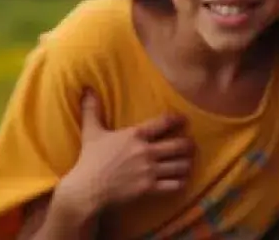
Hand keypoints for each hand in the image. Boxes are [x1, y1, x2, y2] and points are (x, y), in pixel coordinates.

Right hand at [56, 90, 193, 214]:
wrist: (87, 189)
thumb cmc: (90, 160)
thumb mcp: (91, 132)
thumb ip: (92, 110)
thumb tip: (87, 89)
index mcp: (135, 135)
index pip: (165, 122)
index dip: (178, 119)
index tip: (184, 120)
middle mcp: (146, 151)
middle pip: (179, 145)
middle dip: (189, 144)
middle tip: (191, 145)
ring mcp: (149, 170)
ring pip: (180, 165)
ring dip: (186, 163)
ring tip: (188, 162)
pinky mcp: (149, 188)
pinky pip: (174, 185)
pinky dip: (180, 182)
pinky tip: (181, 180)